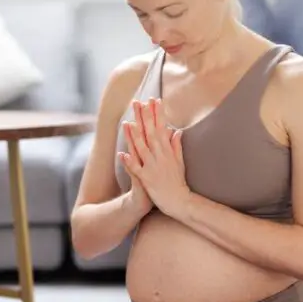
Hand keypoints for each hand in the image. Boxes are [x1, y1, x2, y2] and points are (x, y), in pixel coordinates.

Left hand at [119, 98, 189, 218]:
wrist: (179, 201)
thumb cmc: (178, 182)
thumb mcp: (180, 161)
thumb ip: (176, 146)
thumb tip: (176, 130)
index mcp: (168, 151)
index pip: (161, 128)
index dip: (157, 113)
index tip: (154, 100)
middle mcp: (160, 157)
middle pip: (150, 133)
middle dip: (144, 117)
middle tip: (139, 102)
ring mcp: (153, 167)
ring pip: (142, 148)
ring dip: (134, 136)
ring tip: (128, 122)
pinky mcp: (147, 179)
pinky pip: (136, 170)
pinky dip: (129, 162)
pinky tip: (122, 154)